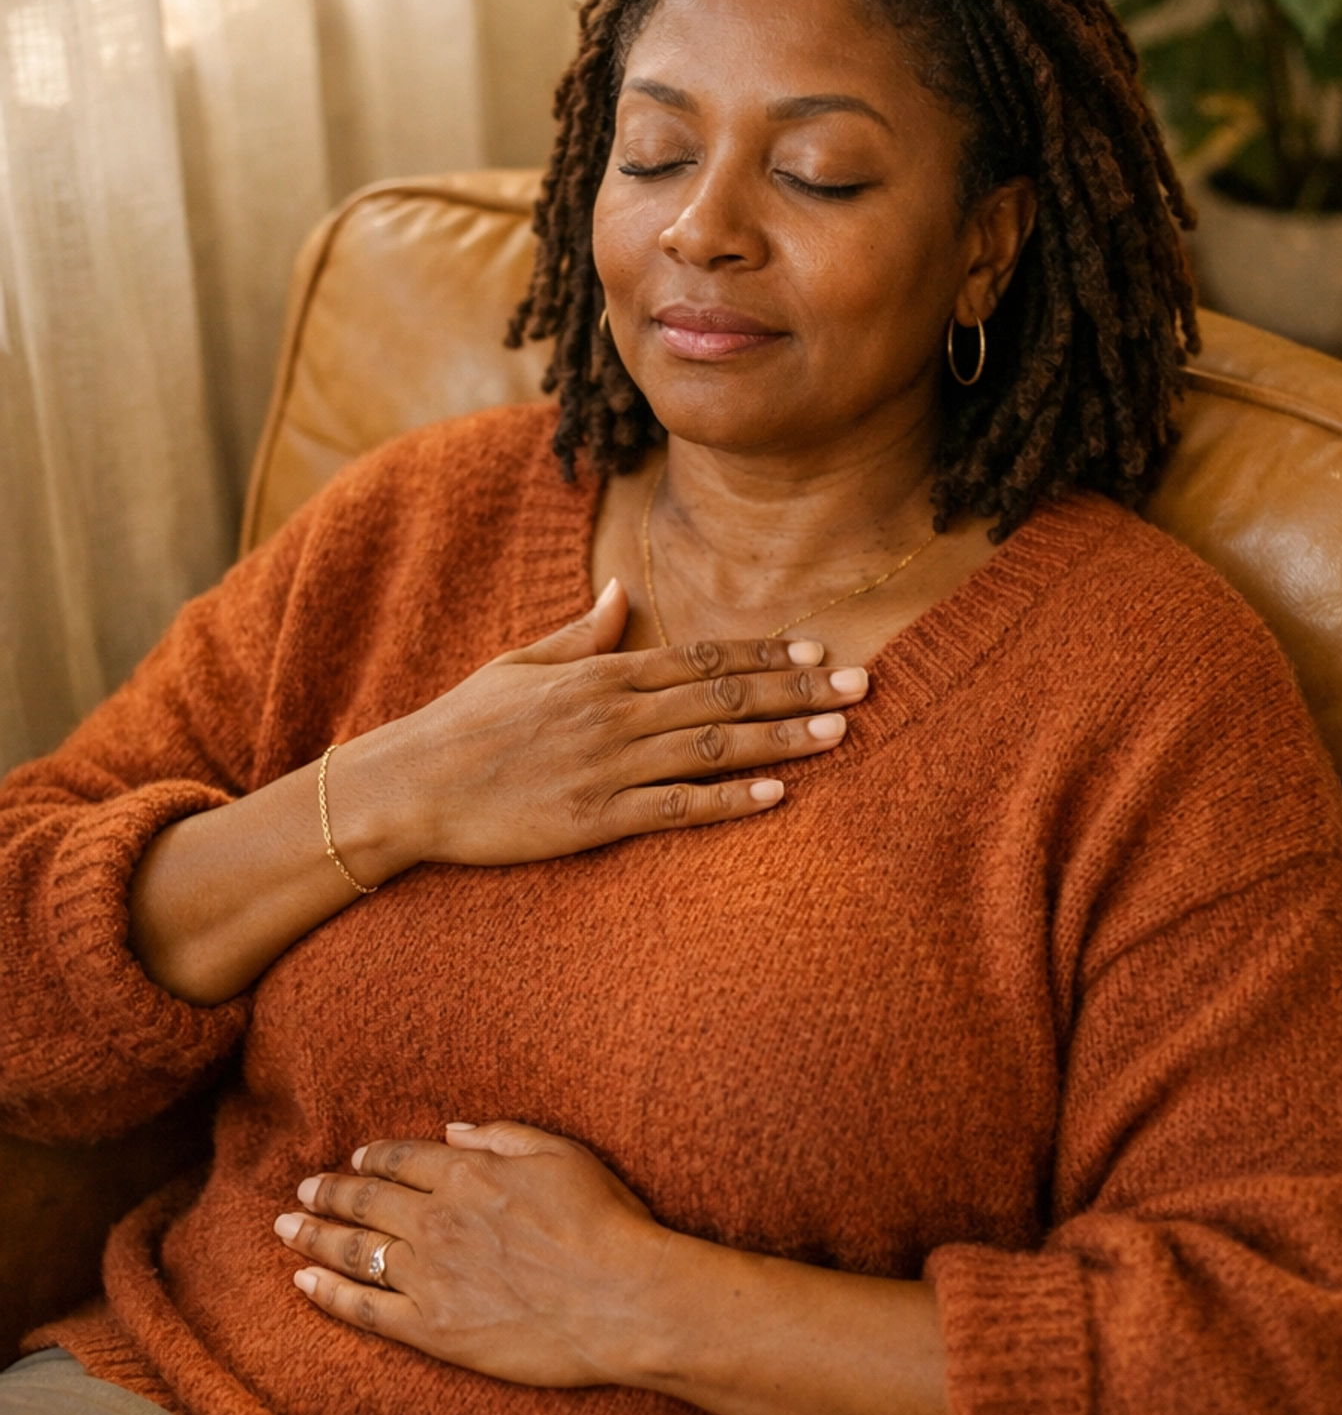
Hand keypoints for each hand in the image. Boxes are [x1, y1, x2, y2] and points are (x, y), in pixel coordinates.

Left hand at [275, 1121, 670, 1386]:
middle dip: (328, 1192)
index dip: (373, 1157)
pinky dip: (326, 1293)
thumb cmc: (606, 1223)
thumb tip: (453, 1130)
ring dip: (312, 1235)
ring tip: (286, 1228)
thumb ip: (502, 1135)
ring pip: (352, 1250)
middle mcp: (436, 1219)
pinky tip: (302, 1281)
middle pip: (364, 1200)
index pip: (401, 1158)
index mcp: (467, 1173)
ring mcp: (428, 1275)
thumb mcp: (562, 1154)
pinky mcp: (430, 1328)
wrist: (622, 1301)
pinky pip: (363, 1308)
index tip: (356, 1159)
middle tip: (303, 1190)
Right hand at [337, 580, 868, 874]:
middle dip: (797, 689)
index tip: (816, 648)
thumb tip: (624, 596)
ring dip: (782, 738)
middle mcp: (614, 713)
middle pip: (724, 695)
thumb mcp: (519, 664)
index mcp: (600, 673)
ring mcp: (607, 766)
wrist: (408, 786)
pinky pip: (677, 808)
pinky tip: (778, 796)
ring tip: (839, 733)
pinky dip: (730, 802)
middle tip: (860, 684)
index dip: (764, 653)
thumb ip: (582, 635)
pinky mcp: (595, 818)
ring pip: (714, 747)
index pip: (700, 657)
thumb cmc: (461, 725)